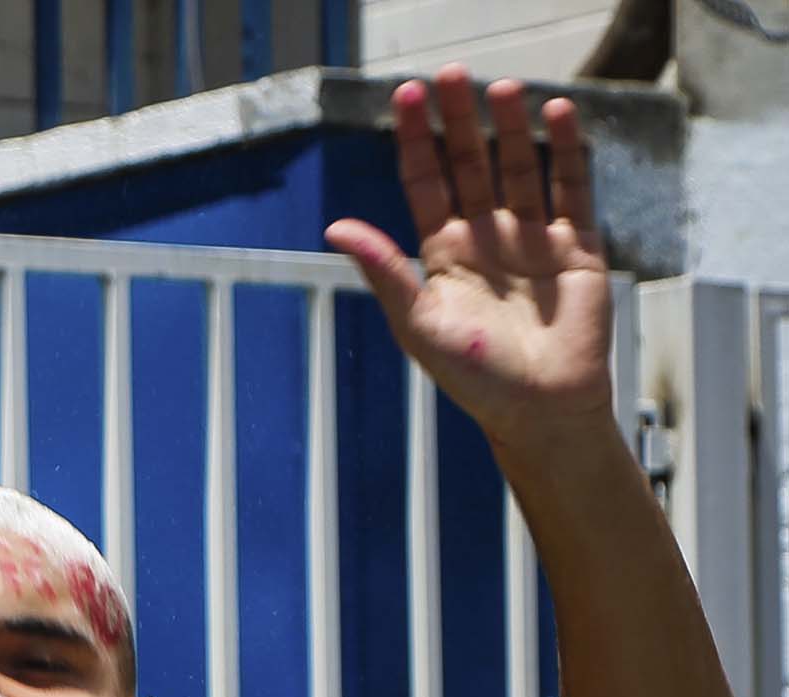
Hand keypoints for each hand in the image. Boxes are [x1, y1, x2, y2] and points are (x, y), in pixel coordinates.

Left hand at [325, 69, 612, 454]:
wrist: (541, 409)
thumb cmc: (474, 376)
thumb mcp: (418, 322)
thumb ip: (383, 270)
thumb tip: (334, 227)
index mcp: (441, 256)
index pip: (425, 182)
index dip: (415, 140)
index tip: (405, 96)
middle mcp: (485, 239)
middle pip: (469, 165)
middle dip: (458, 121)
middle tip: (449, 74)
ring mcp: (531, 239)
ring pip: (518, 169)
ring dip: (510, 128)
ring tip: (500, 88)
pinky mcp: (576, 247)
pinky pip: (571, 188)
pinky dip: (566, 152)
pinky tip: (558, 115)